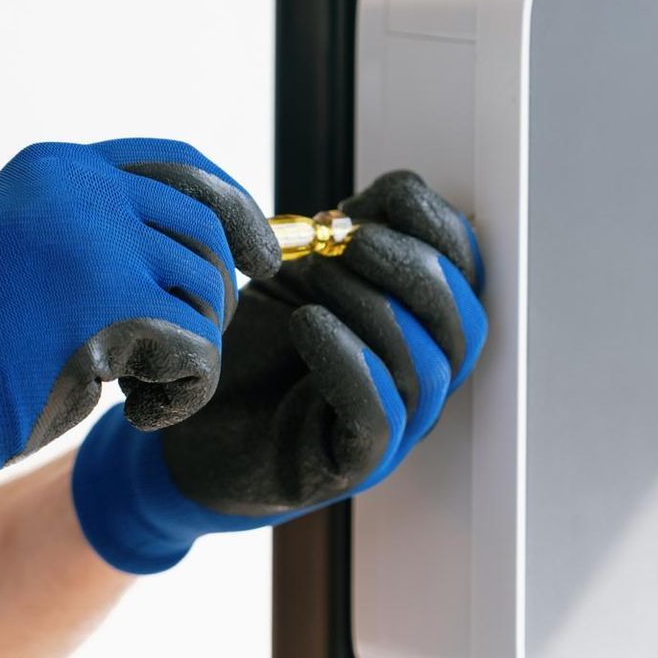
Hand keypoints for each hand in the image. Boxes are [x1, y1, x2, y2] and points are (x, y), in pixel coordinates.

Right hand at [0, 140, 280, 528]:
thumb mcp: (15, 253)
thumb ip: (86, 234)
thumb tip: (188, 251)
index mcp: (55, 168)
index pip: (179, 163)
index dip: (233, 207)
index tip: (259, 254)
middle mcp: (81, 190)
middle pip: (208, 228)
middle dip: (218, 294)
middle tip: (191, 348)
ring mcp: (98, 241)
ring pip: (208, 292)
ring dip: (192, 352)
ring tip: (142, 387)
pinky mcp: (111, 308)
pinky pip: (200, 351)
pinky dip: (184, 393)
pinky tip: (139, 411)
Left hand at [70, 171, 484, 572]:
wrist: (190, 416)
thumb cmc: (253, 344)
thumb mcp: (300, 271)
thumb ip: (347, 233)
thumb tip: (394, 192)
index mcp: (419, 326)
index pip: (467, 276)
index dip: (438, 226)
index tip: (383, 195)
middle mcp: (421, 379)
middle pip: (463, 323)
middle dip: (414, 268)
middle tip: (351, 238)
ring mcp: (395, 429)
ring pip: (426, 367)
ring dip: (374, 306)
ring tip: (318, 274)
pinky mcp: (351, 465)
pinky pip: (379, 418)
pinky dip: (350, 363)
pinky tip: (308, 323)